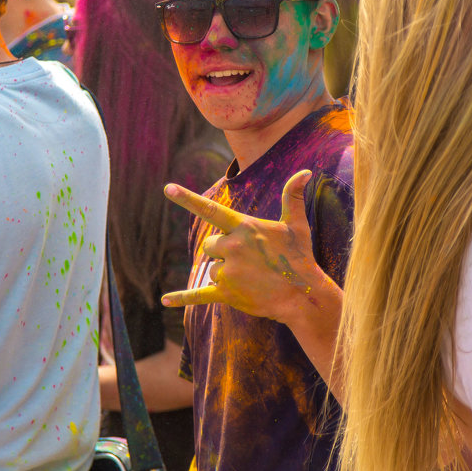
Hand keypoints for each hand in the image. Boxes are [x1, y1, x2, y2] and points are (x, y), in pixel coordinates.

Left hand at [161, 170, 332, 323]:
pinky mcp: (226, 294)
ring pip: (211, 269)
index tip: (167, 188)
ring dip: (225, 274)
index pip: (211, 210)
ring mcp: (228, 271)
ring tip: (251, 278)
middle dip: (222, 252)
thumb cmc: (300, 257)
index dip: (187, 198)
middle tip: (249, 261)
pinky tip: (165, 300)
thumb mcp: (296, 225)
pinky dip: (181, 298)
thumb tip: (306, 171)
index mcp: (244, 227)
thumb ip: (293, 196)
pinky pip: (198, 294)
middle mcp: (233, 247)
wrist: (303, 295)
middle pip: (209, 246)